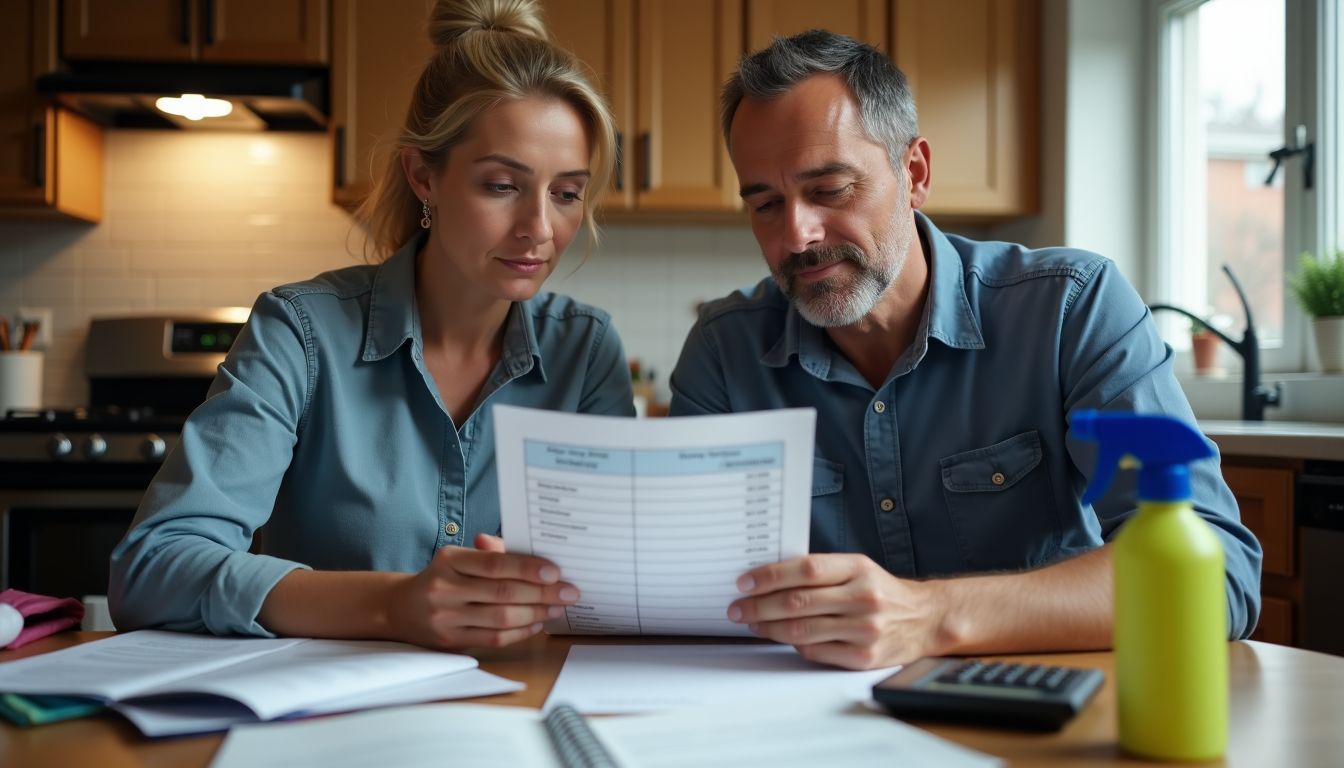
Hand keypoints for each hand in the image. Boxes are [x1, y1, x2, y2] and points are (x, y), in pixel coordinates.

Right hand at [389, 533, 579, 649]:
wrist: (399, 608)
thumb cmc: (441, 578)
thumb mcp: (459, 558)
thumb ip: (492, 554)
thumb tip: (531, 555)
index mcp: (449, 560)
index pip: (494, 564)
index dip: (527, 568)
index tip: (555, 571)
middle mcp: (445, 589)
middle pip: (503, 593)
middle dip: (542, 593)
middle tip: (569, 591)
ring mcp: (446, 618)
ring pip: (501, 618)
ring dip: (536, 613)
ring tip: (557, 607)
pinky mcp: (450, 641)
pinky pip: (494, 638)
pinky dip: (520, 632)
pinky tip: (537, 623)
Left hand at [727, 554, 944, 669]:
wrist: (925, 618)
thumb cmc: (882, 591)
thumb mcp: (857, 568)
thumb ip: (820, 571)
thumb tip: (769, 578)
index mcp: (857, 568)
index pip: (805, 569)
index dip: (770, 576)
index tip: (745, 582)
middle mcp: (862, 597)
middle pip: (798, 601)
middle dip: (759, 606)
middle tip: (738, 608)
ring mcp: (864, 629)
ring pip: (801, 630)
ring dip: (769, 627)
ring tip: (752, 623)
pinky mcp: (863, 656)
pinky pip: (815, 651)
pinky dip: (793, 644)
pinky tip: (782, 637)